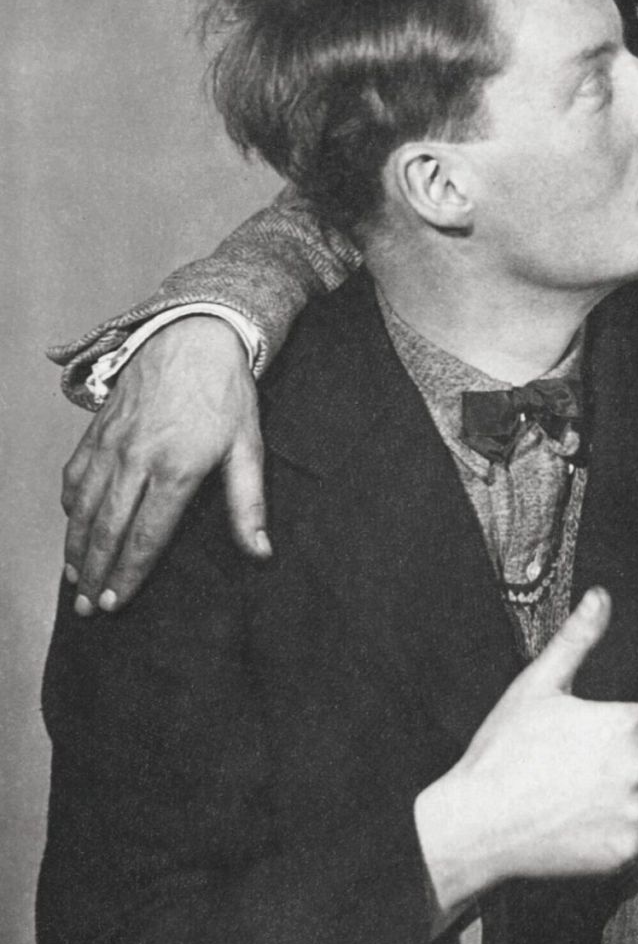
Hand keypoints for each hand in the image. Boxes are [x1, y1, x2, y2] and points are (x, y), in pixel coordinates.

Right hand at [61, 314, 268, 613]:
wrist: (194, 335)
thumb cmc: (227, 393)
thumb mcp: (249, 446)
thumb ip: (249, 504)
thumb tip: (261, 553)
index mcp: (176, 469)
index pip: (146, 536)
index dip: (128, 574)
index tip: (113, 603)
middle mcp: (136, 460)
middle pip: (107, 530)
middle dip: (93, 574)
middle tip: (84, 608)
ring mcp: (112, 445)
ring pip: (83, 508)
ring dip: (75, 548)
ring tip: (73, 580)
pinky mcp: (97, 430)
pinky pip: (75, 476)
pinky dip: (70, 507)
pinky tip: (72, 527)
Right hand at [414, 588, 637, 921]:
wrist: (474, 824)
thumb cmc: (503, 751)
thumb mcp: (538, 685)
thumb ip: (578, 639)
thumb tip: (601, 595)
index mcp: (624, 726)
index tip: (609, 738)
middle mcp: (636, 770)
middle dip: (622, 764)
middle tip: (572, 770)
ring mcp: (631, 814)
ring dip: (615, 802)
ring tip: (566, 799)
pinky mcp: (621, 853)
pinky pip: (627, 840)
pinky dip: (606, 837)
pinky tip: (569, 828)